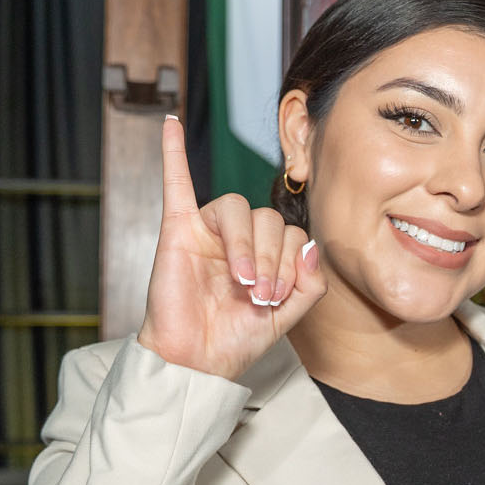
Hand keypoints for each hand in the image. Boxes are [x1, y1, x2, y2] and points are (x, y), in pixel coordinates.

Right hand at [135, 116, 326, 379]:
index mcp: (268, 252)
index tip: (279, 298)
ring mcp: (208, 230)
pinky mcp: (178, 229)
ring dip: (245, 245)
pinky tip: (171, 125)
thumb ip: (311, 283)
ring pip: (237, 208)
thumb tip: (313, 246)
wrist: (198, 359)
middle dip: (271, 259)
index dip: (291, 263)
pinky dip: (173, 153)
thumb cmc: (238, 337)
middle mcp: (240, 237)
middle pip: (267, 218)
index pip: (292, 233)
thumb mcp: (290, 315)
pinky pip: (176, 182)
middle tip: (260, 294)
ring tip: (242, 280)